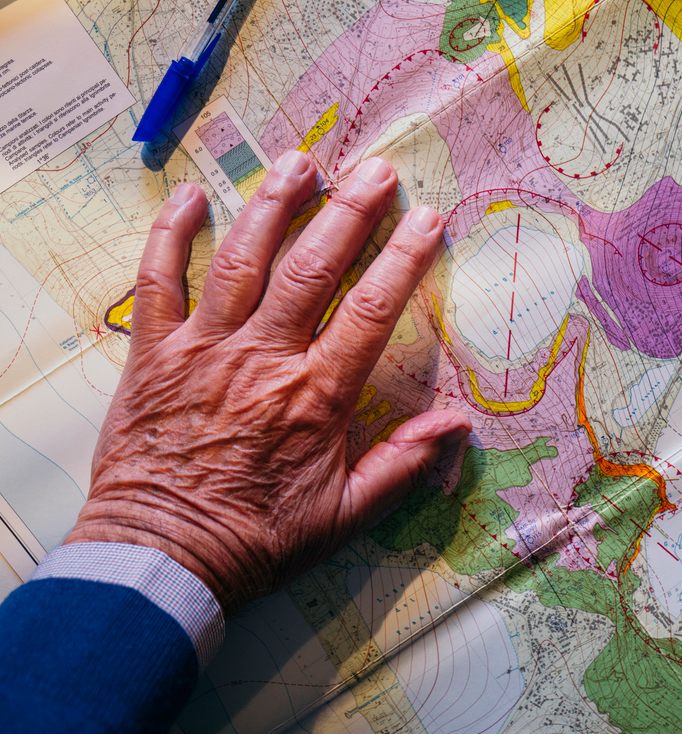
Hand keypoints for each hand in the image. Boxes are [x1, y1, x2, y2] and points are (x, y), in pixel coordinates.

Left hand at [68, 151, 469, 611]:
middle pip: (310, 269)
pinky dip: (170, 235)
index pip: (369, 311)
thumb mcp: (346, 514)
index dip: (402, 259)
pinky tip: (190, 197)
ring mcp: (204, 349)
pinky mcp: (155, 354)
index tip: (426, 218)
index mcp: (316, 396)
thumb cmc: (260, 537)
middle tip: (374, 169)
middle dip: (347, 212)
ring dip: (273, 207)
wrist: (165, 556)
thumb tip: (459, 424)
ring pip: (241, 261)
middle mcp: (263, 359)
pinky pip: (159, 282)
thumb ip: (403, 464)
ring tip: (301, 162)